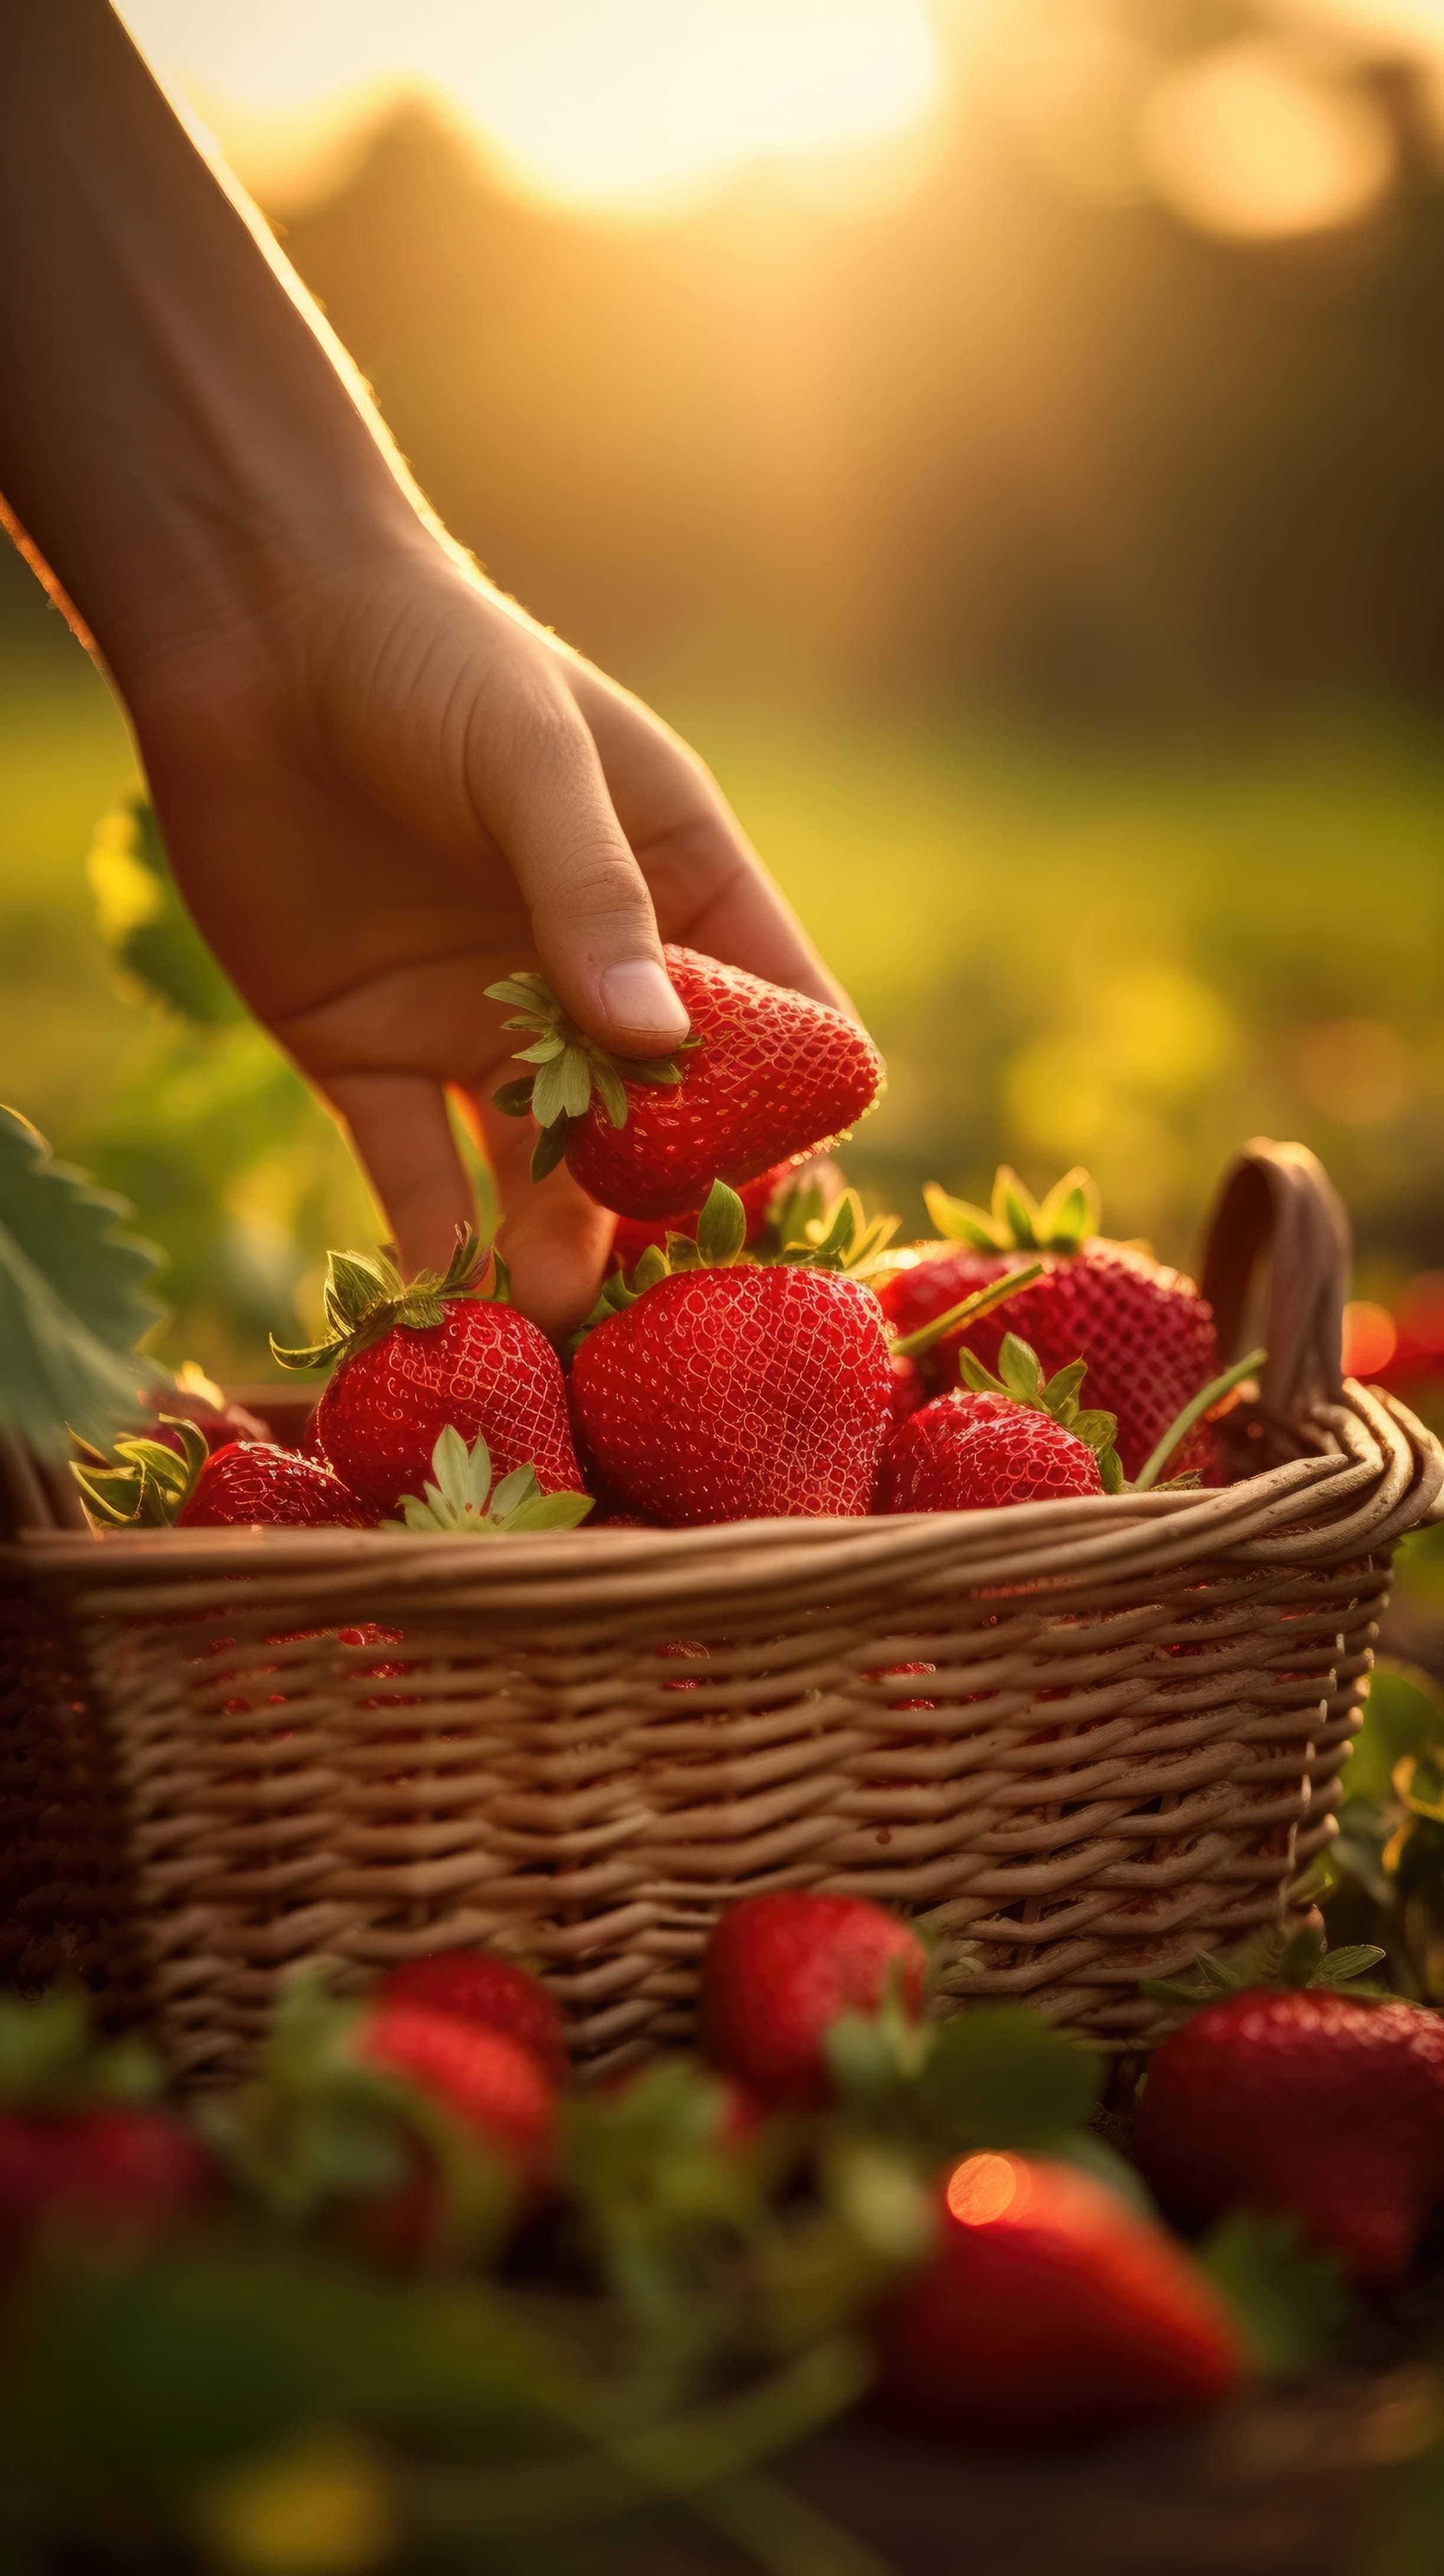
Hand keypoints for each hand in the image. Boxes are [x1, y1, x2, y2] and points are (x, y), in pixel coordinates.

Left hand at [128, 531, 846, 1331]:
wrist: (247, 635)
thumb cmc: (426, 661)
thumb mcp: (533, 758)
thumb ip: (592, 898)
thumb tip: (662, 1046)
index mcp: (679, 896)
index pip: (780, 1020)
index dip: (795, 1106)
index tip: (784, 1184)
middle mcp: (593, 981)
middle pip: (664, 1128)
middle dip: (668, 1212)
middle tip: (667, 1306)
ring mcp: (485, 1031)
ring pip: (542, 1176)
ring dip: (555, 1253)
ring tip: (556, 1322)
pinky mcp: (372, 1063)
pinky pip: (416, 1180)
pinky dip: (435, 1251)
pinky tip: (454, 1311)